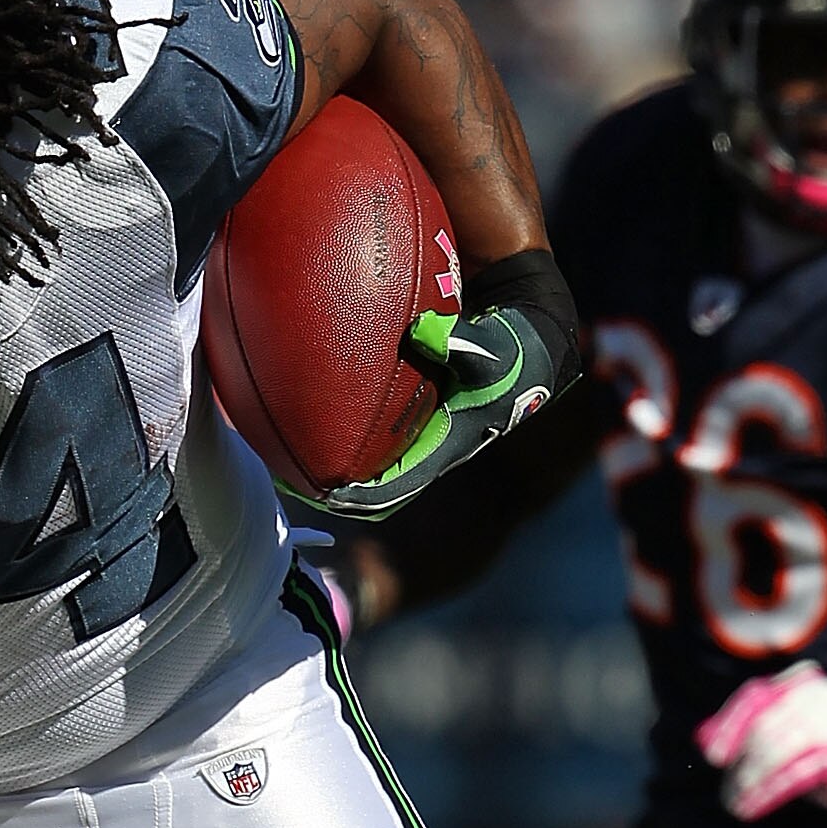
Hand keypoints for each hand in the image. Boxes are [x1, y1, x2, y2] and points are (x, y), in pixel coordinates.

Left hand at [320, 278, 575, 522]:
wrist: (531, 338)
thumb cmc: (513, 347)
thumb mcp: (491, 347)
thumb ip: (458, 342)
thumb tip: (422, 332)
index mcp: (445, 446)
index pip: (394, 486)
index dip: (359, 495)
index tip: (324, 494)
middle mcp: (431, 447)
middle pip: (378, 484)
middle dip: (340, 489)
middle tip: (295, 484)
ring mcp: (426, 433)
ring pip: (376, 462)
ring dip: (341, 466)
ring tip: (295, 462)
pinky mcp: (421, 413)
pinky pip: (380, 433)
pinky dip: (352, 433)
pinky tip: (318, 415)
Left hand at [696, 661, 826, 821]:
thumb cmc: (816, 749)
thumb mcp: (779, 733)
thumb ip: (745, 729)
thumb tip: (701, 736)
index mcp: (800, 679)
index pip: (754, 697)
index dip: (729, 726)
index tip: (711, 755)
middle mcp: (820, 694)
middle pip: (764, 727)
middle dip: (741, 762)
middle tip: (727, 790)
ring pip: (779, 750)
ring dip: (753, 780)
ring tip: (736, 804)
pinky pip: (798, 773)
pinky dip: (771, 791)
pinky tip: (753, 806)